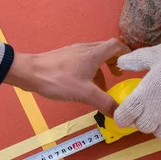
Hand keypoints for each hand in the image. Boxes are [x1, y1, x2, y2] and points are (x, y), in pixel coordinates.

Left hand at [4, 38, 129, 115]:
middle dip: (115, 63)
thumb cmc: (58, 79)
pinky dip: (90, 71)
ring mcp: (74, 52)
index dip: (127, 53)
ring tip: (102, 87)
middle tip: (118, 76)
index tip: (131, 66)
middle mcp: (86, 49)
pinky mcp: (65, 58)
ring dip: (102, 69)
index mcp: (94, 54)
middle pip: (107, 50)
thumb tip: (119, 113)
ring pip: (95, 57)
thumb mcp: (85, 94)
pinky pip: (84, 61)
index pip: (117, 45)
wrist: (29, 73)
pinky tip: (84, 86)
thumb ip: (104, 103)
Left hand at [115, 29, 160, 144]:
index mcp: (146, 92)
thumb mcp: (158, 53)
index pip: (123, 117)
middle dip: (145, 118)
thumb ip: (136, 60)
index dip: (125, 114)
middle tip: (155, 106)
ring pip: (160, 134)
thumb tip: (120, 63)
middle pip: (142, 127)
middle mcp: (158, 110)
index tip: (131, 110)